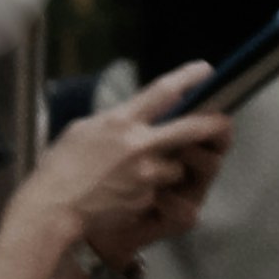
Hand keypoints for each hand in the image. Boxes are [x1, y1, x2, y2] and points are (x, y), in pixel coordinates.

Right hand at [28, 66, 227, 269]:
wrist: (53, 208)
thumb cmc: (60, 168)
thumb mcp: (83, 130)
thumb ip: (114, 121)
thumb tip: (133, 113)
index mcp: (120, 121)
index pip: (163, 92)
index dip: (188, 78)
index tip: (206, 71)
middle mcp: (138, 144)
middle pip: (190, 128)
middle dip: (212, 124)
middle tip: (225, 121)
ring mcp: (145, 174)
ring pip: (175, 166)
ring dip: (167, 169)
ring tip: (138, 175)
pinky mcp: (146, 198)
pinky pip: (159, 192)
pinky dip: (149, 192)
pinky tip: (124, 194)